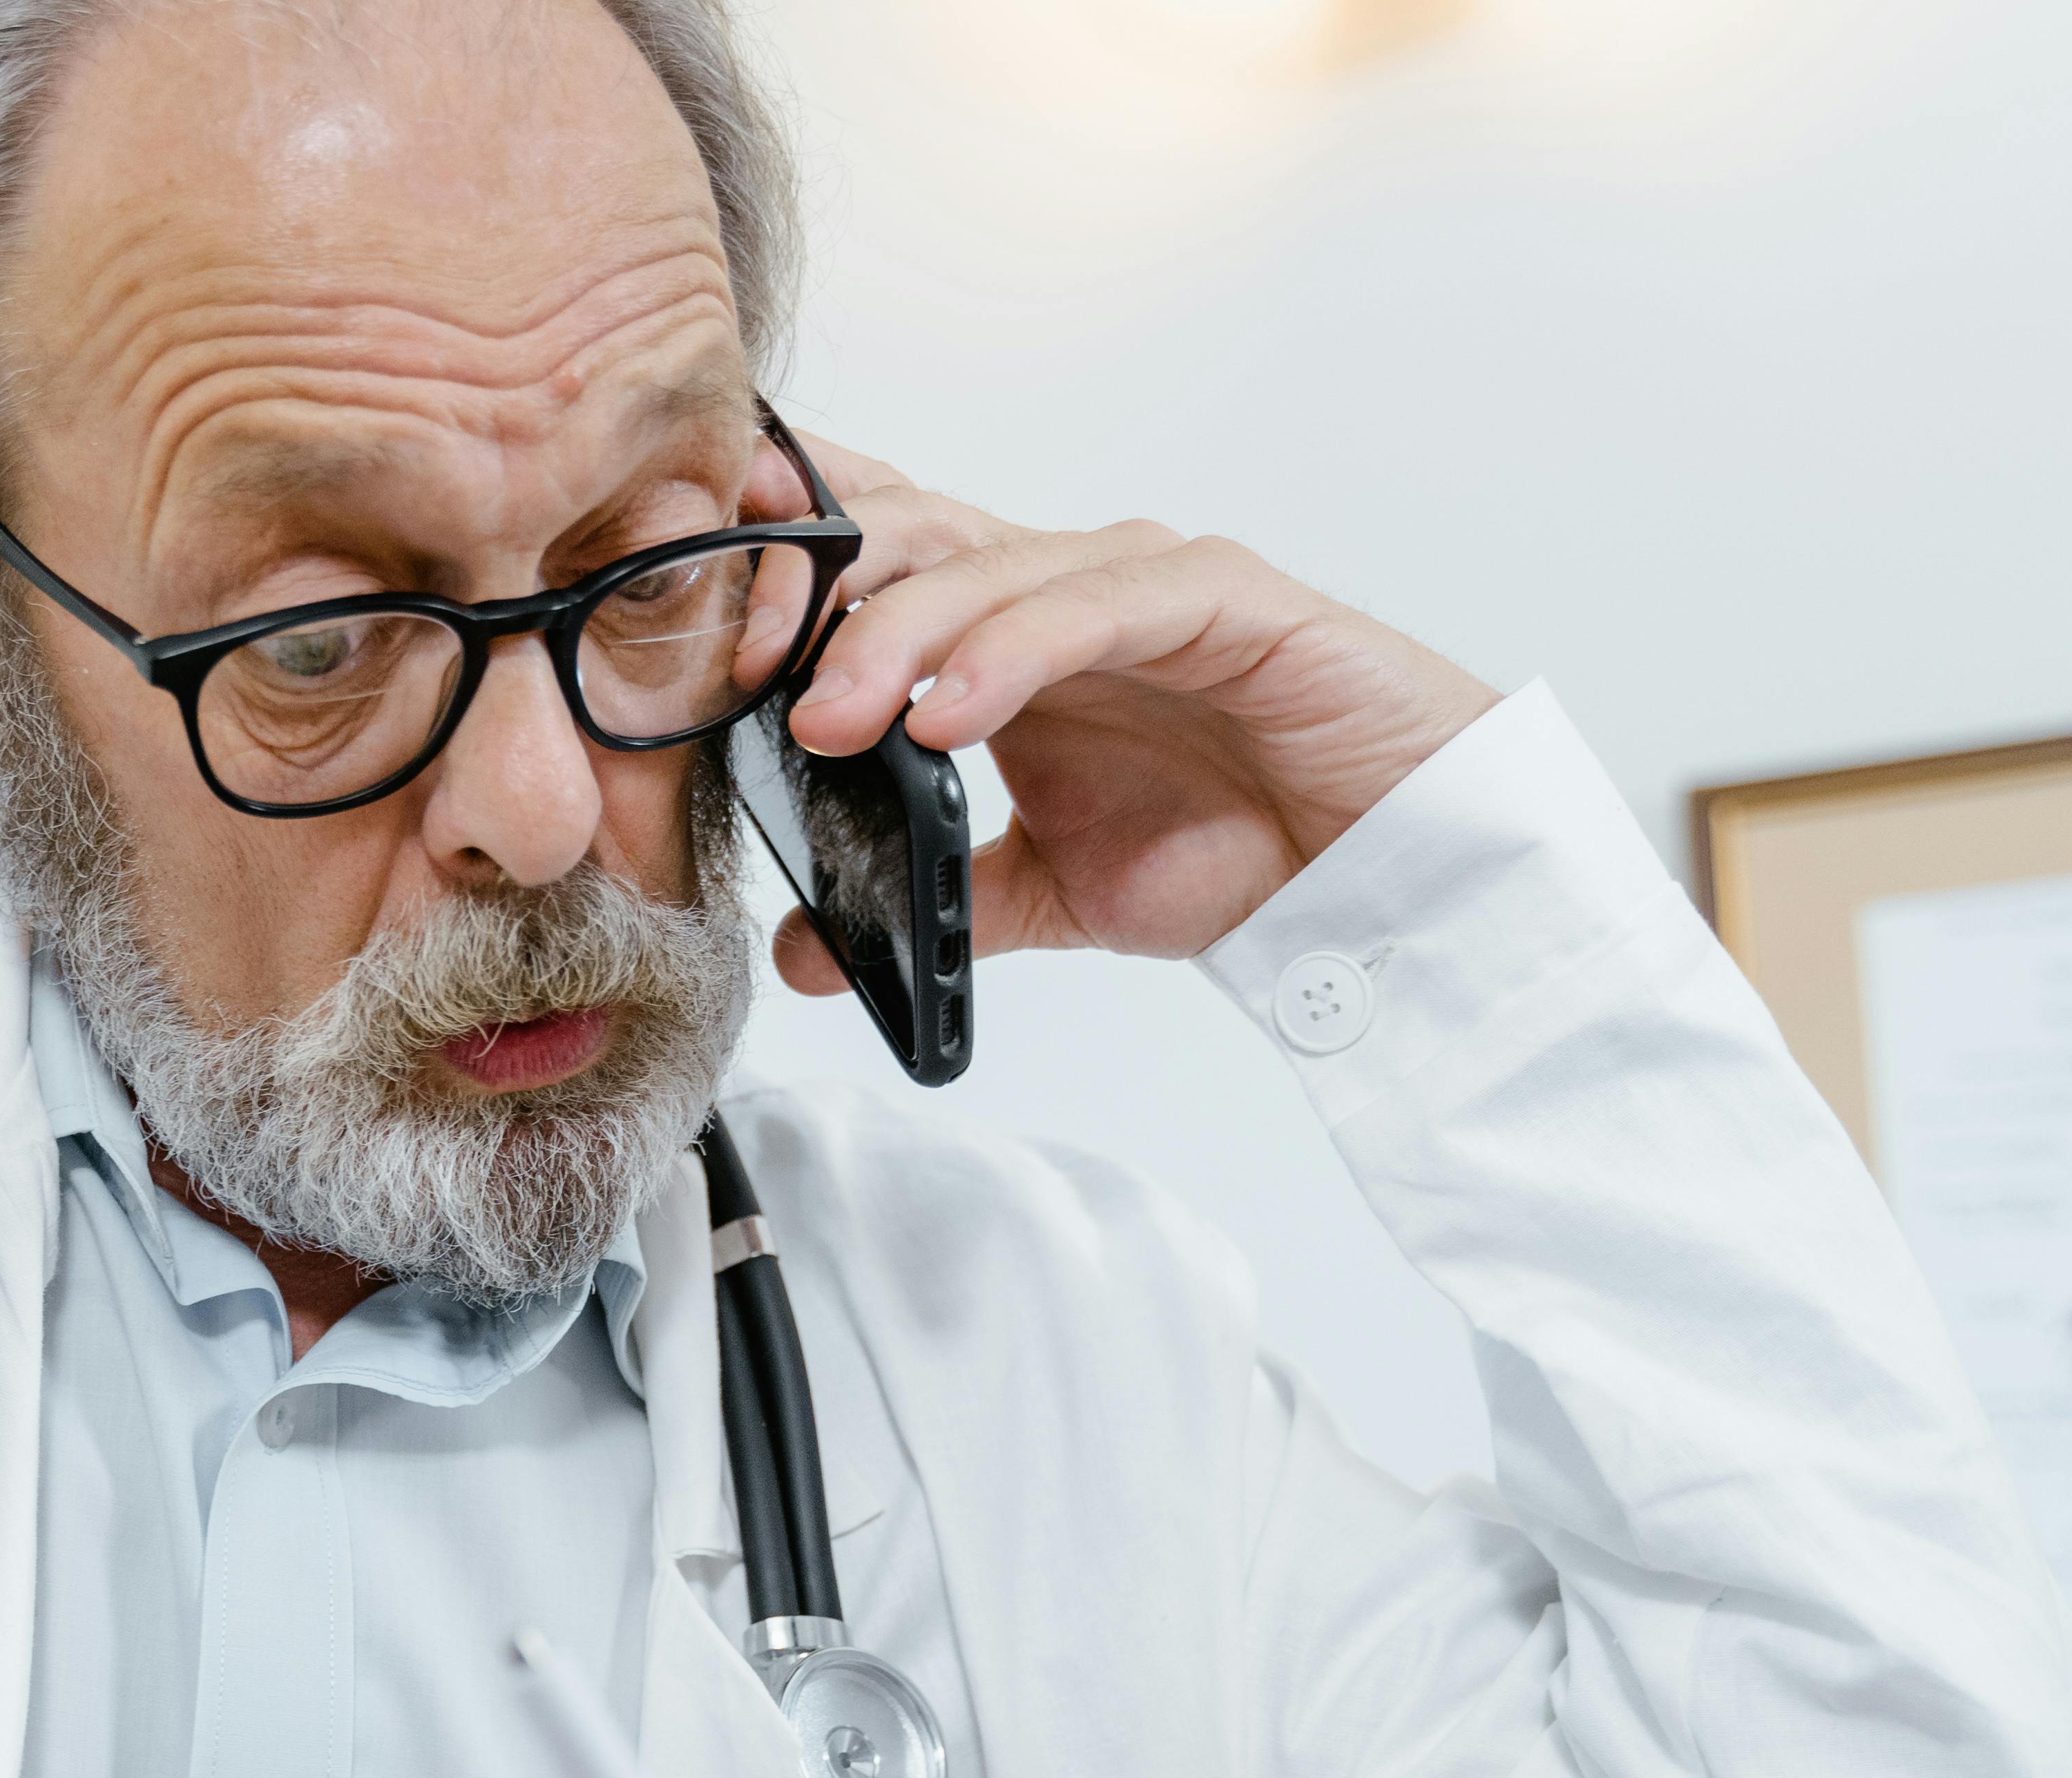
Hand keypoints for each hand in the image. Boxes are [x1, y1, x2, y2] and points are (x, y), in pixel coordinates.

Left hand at [746, 435, 1501, 986]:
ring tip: (827, 717)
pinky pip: (1095, 602)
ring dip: (892, 634)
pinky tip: (948, 716)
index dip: (775, 564)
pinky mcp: (1221, 594)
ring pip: (983, 561)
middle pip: (902, 534)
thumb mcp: (1052, 896)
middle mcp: (1059, 583)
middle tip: (732, 672)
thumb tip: (805, 949)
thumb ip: (937, 902)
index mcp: (1003, 633)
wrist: (1389, 864)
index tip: (682, 622)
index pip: (871, 553)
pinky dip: (1010, 652)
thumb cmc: (1239, 845)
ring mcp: (1138, 579)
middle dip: (804, 591)